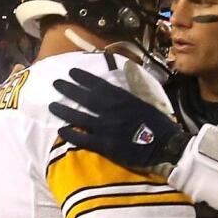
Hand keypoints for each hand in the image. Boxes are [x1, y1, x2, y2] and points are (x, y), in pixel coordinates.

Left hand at [50, 67, 186, 172]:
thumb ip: (132, 89)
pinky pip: (83, 138)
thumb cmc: (158, 123)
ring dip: (64, 111)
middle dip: (68, 89)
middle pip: (84, 97)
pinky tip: (62, 131)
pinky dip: (71, 134)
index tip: (71, 72)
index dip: (83, 77)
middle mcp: (110, 110)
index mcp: (121, 98)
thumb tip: (126, 71)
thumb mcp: (146, 101)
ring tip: (52, 106)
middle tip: (55, 84)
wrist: (165, 146)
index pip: (98, 84)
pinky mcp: (104, 145)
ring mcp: (105, 127)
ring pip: (79, 117)